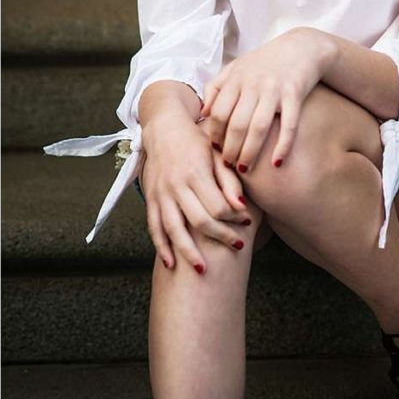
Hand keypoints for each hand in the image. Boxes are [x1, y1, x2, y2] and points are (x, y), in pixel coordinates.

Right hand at [140, 109, 255, 271]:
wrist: (163, 128)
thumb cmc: (195, 139)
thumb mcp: (216, 151)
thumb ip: (229, 179)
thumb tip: (242, 207)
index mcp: (196, 172)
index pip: (218, 205)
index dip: (234, 218)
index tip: (247, 222)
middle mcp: (177, 185)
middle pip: (199, 220)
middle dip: (220, 237)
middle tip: (237, 246)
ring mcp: (161, 194)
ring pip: (174, 229)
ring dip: (187, 252)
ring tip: (203, 270)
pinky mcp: (151, 199)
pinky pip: (154, 227)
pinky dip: (161, 247)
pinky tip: (170, 264)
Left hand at [200, 27, 333, 172]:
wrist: (302, 47)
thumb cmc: (266, 61)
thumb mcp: (237, 67)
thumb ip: (216, 87)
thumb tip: (202, 114)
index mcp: (237, 78)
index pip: (219, 113)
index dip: (215, 134)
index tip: (216, 149)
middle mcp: (253, 84)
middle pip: (236, 123)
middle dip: (230, 149)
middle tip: (229, 165)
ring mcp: (275, 89)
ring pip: (258, 127)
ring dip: (250, 152)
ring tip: (245, 168)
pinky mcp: (295, 94)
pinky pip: (288, 125)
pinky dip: (282, 145)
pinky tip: (277, 162)